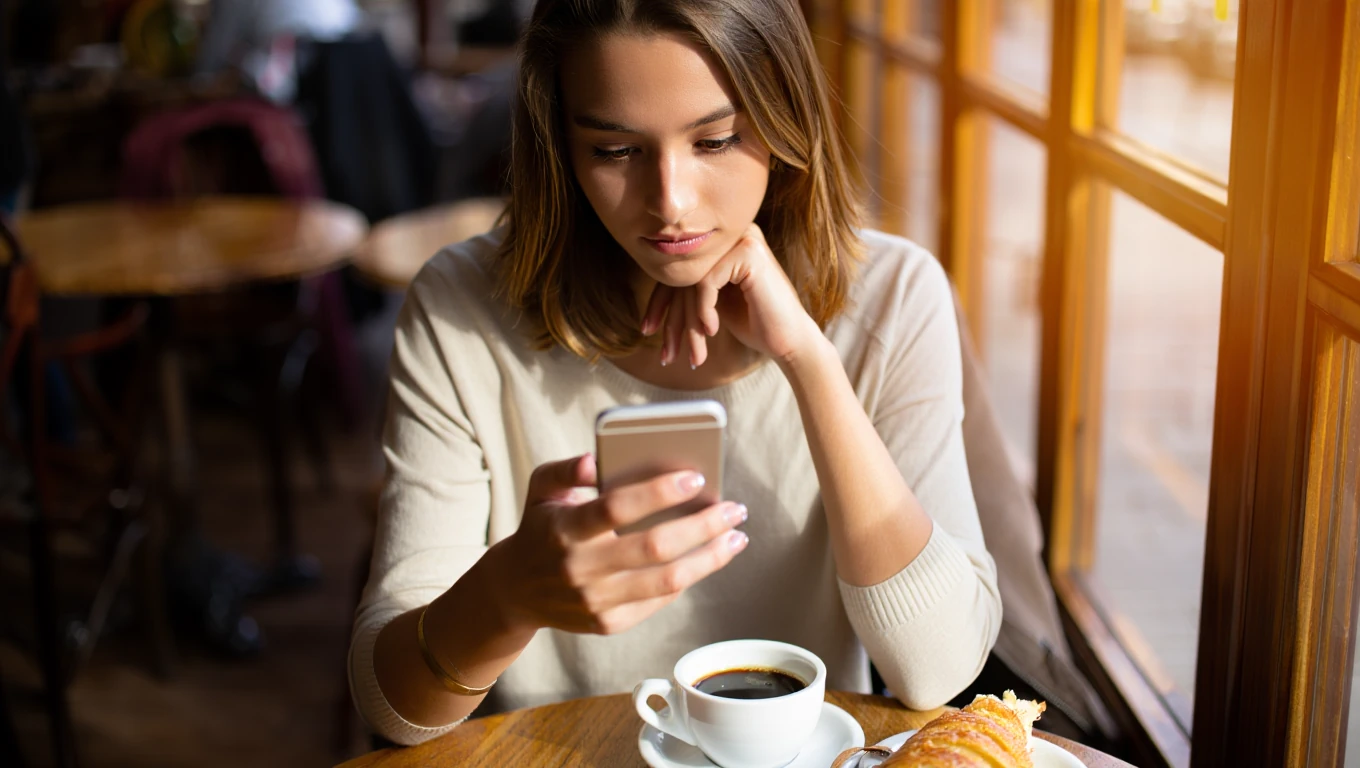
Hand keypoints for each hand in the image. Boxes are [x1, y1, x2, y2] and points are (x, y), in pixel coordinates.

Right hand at [491, 454, 748, 634]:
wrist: (514, 591)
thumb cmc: (540, 528)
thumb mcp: (541, 488)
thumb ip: (566, 469)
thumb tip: (595, 460)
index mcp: (565, 528)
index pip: (617, 508)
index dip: (659, 493)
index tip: (696, 479)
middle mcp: (580, 568)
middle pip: (654, 547)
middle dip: (703, 526)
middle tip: (735, 509)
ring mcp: (595, 600)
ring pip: (667, 581)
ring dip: (710, 558)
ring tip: (736, 538)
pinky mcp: (607, 623)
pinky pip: (658, 601)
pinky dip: (688, 578)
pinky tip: (706, 558)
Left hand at [641, 223, 821, 366]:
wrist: (789, 340)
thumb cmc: (754, 322)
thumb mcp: (713, 302)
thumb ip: (690, 287)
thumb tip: (653, 286)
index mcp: (722, 244)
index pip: (678, 270)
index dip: (659, 303)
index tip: (647, 330)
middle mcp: (731, 234)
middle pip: (682, 274)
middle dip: (670, 318)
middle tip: (664, 351)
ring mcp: (741, 239)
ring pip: (691, 280)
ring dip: (688, 321)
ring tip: (694, 350)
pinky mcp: (747, 252)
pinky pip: (705, 282)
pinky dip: (705, 310)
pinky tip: (713, 329)